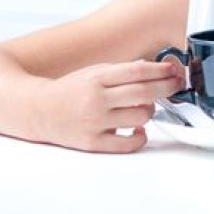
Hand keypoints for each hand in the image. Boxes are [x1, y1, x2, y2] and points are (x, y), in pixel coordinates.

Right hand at [37, 61, 183, 152]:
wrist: (38, 110)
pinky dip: (140, 136)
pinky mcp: (93, 143)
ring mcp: (94, 122)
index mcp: (96, 78)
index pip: (137, 71)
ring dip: (150, 111)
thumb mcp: (93, 71)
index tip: (173, 70)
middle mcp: (96, 99)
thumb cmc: (70, 90)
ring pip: (140, 117)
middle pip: (143, 93)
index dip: (160, 70)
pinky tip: (138, 129)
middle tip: (175, 85)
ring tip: (145, 107)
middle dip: (166, 87)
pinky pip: (128, 143)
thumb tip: (153, 69)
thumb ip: (121, 71)